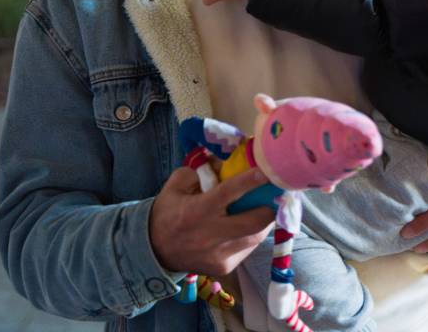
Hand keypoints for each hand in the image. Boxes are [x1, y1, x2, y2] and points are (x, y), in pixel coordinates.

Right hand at [148, 166, 274, 274]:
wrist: (153, 250)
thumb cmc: (168, 212)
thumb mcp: (178, 184)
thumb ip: (202, 170)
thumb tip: (227, 160)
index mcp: (198, 210)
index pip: (230, 193)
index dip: (251, 181)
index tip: (268, 172)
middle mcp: (211, 235)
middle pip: (254, 223)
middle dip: (269, 208)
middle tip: (274, 195)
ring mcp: (219, 255)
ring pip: (254, 238)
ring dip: (263, 223)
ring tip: (264, 209)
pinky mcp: (223, 268)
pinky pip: (246, 250)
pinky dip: (250, 236)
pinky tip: (246, 227)